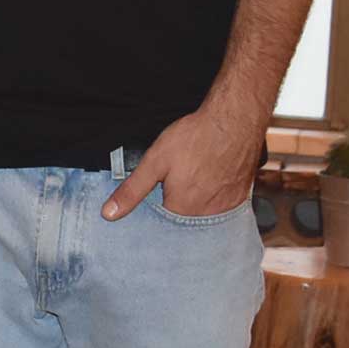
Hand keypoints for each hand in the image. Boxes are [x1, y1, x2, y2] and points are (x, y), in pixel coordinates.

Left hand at [103, 102, 263, 222]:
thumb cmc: (196, 137)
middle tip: (176, 182)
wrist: (235, 120)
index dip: (154, 212)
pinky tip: (208, 184)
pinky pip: (221, 209)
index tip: (155, 197)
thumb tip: (109, 213)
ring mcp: (225, 208)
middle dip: (174, 208)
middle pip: (182, 222)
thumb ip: (132, 190)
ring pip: (202, 217)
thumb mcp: (154, 161)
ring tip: (192, 182)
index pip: (160, 226)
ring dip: (194, 206)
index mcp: (181, 210)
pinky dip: (212, 201)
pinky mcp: (239, 199)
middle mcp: (205, 215)